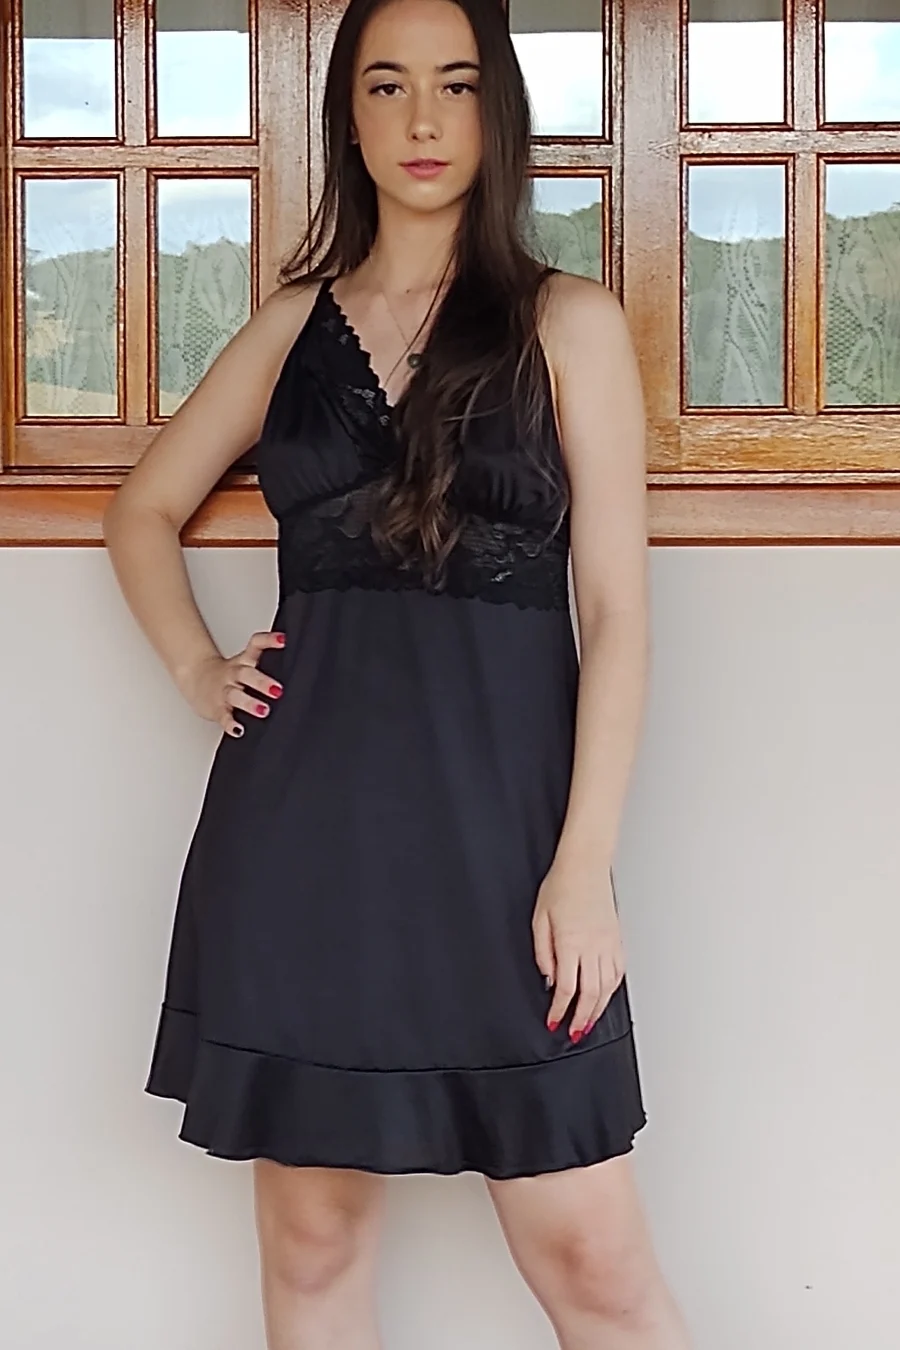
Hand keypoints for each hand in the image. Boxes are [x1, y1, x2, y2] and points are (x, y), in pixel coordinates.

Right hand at [178, 629, 285, 737]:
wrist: (196, 677)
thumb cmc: (229, 674)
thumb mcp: (245, 662)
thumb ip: (266, 663)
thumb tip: (300, 671)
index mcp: (243, 661)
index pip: (255, 645)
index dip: (268, 641)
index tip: (283, 641)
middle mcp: (234, 674)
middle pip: (246, 674)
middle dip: (262, 682)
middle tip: (278, 690)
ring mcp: (224, 691)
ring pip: (235, 695)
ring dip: (249, 703)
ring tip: (263, 710)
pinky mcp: (216, 708)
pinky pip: (223, 716)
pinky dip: (230, 723)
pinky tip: (238, 729)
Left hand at [531, 859, 625, 1041]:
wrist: (585, 866)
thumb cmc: (561, 886)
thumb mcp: (540, 918)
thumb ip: (543, 952)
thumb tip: (548, 978)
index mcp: (571, 943)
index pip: (566, 988)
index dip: (559, 1009)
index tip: (553, 1021)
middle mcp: (593, 947)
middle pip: (590, 994)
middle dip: (581, 1018)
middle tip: (574, 1033)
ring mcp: (608, 944)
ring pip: (607, 987)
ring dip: (598, 1009)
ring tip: (589, 1023)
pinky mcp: (617, 939)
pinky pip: (618, 972)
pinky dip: (612, 990)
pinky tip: (605, 997)